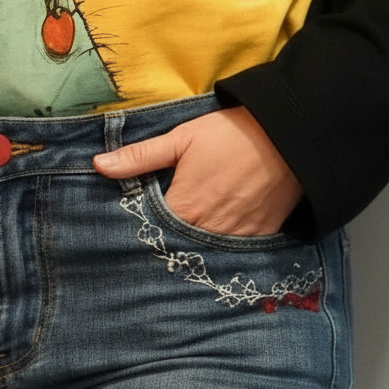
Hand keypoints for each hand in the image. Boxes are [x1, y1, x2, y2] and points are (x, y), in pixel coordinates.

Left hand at [93, 105, 303, 235]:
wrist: (289, 138)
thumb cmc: (230, 134)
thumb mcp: (181, 138)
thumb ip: (140, 157)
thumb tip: (99, 166)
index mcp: (183, 208)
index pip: (149, 232)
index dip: (140, 230)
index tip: (129, 230)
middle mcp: (207, 232)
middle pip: (176, 248)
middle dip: (165, 244)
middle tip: (154, 239)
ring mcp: (235, 239)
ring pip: (204, 254)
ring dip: (192, 249)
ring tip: (182, 241)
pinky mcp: (259, 239)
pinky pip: (233, 253)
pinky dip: (221, 250)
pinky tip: (213, 240)